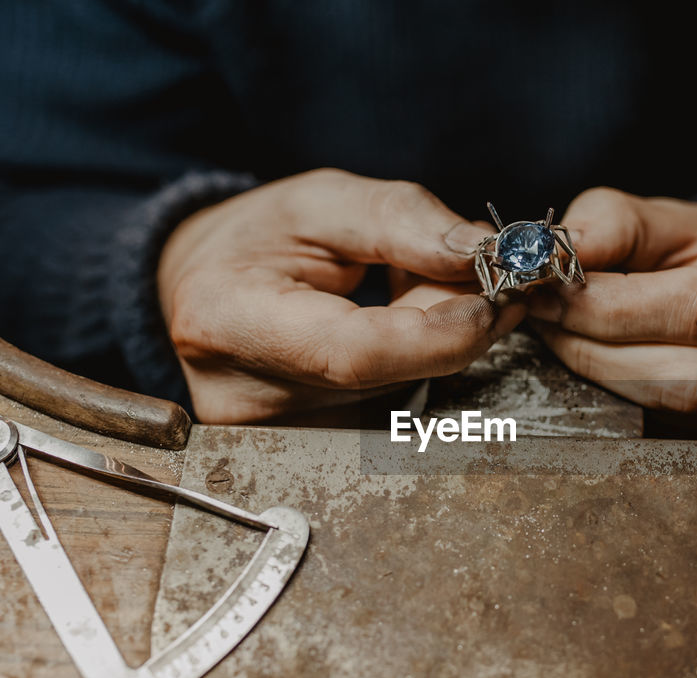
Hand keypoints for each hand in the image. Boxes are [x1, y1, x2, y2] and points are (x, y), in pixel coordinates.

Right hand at [157, 169, 523, 422]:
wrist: (201, 287)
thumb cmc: (254, 240)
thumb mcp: (323, 202)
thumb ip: (402, 221)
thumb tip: (479, 254)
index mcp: (230, 321)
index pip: (356, 354)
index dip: (439, 334)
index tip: (495, 302)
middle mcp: (245, 397)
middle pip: (387, 382)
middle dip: (451, 331)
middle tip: (482, 283)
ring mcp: (271, 438)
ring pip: (396, 403)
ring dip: (433, 351)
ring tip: (413, 298)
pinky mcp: (299, 456)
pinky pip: (385, 417)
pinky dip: (412, 375)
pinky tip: (398, 337)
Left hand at [527, 188, 696, 440]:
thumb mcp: (683, 221)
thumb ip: (617, 225)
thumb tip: (552, 252)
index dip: (608, 308)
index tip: (547, 292)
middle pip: (682, 377)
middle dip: (592, 349)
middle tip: (543, 320)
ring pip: (673, 413)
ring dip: (601, 380)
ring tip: (568, 340)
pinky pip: (678, 435)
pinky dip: (628, 404)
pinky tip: (608, 373)